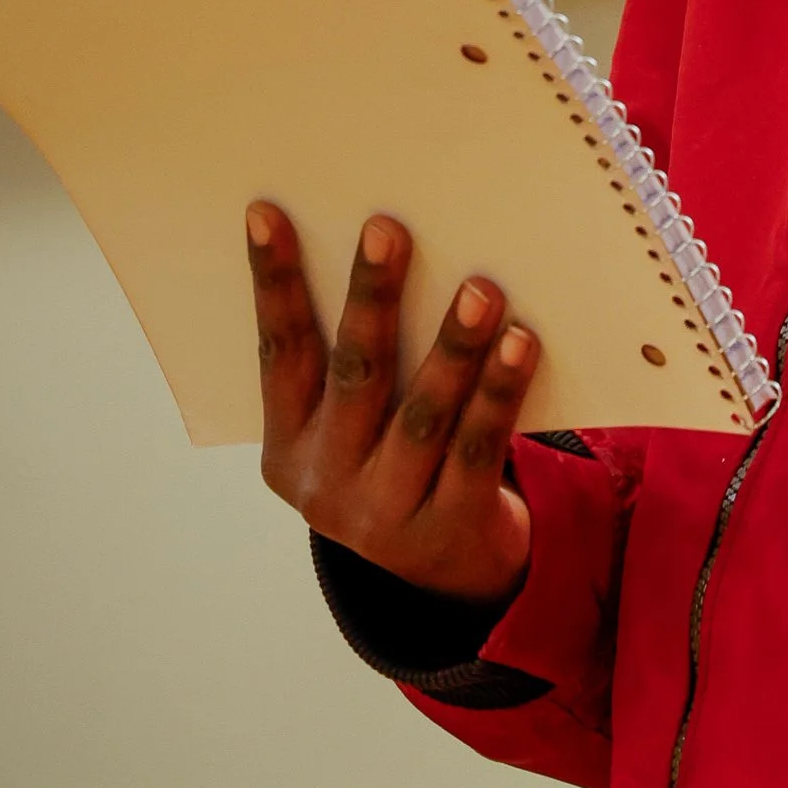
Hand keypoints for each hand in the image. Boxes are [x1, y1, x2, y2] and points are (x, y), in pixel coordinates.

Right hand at [249, 204, 537, 603]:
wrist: (449, 575)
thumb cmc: (397, 462)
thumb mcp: (354, 428)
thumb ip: (359, 362)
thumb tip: (389, 245)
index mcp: (289, 446)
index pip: (279, 351)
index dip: (272, 282)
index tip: (265, 212)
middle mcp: (328, 481)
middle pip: (355, 375)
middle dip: (370, 297)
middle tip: (387, 228)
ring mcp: (387, 512)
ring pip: (422, 415)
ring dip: (452, 346)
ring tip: (480, 288)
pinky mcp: (451, 527)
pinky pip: (477, 449)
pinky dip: (499, 393)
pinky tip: (521, 343)